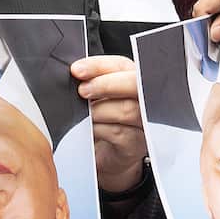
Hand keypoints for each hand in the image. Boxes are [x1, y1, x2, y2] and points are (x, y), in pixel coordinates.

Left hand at [72, 55, 146, 192]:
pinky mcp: (136, 144)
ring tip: (84, 114)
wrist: (106, 153)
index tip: (76, 70)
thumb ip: (89, 80)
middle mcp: (144, 98)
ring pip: (126, 109)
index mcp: (132, 79)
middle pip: (134, 84)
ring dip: (98, 110)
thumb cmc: (100, 118)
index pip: (121, 65)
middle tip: (82, 91)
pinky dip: (99, 129)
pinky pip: (118, 132)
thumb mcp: (94, 96)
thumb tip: (75, 72)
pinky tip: (88, 129)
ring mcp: (143, 123)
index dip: (98, 66)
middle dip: (105, 85)